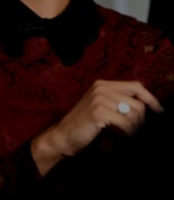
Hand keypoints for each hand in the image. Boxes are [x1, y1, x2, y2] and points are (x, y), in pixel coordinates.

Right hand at [31, 80, 162, 174]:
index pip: (136, 86)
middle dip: (139, 121)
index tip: (158, 110)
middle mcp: (101, 88)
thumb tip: (146, 105)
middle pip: (138, 103)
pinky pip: (126, 124)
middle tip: (129, 131)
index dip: (150, 99)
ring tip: (120, 134)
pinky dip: (125, 134)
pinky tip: (115, 136)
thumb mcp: (100, 107)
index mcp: (102, 85)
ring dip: (132, 129)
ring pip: (134, 114)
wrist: (62, 136)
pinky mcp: (99, 112)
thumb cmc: (83, 126)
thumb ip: (118, 102)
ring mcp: (99, 99)